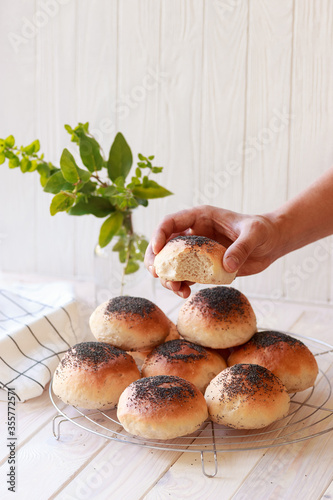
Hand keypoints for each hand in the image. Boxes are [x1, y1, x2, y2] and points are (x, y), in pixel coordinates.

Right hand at [144, 205, 282, 297]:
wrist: (271, 244)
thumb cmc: (262, 230)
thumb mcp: (254, 234)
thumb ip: (241, 247)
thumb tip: (227, 264)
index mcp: (200, 217)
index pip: (171, 222)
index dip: (159, 234)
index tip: (157, 250)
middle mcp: (194, 233)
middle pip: (165, 244)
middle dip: (156, 259)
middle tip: (156, 273)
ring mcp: (197, 251)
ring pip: (172, 263)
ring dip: (167, 276)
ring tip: (175, 288)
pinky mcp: (203, 267)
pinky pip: (185, 276)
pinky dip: (180, 285)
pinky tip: (184, 293)